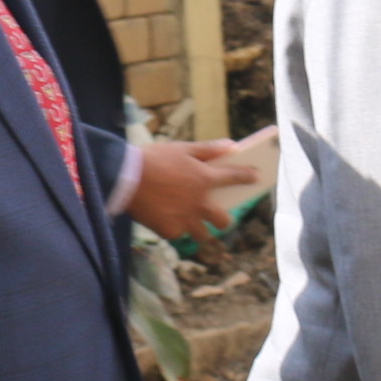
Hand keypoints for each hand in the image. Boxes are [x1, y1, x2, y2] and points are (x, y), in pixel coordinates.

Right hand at [125, 139, 246, 240]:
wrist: (124, 178)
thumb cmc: (152, 159)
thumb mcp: (181, 148)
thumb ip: (208, 149)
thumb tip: (232, 145)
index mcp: (204, 179)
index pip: (235, 178)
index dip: (248, 177)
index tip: (256, 178)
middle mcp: (199, 203)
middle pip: (223, 220)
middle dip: (224, 220)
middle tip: (219, 217)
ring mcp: (185, 220)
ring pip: (202, 235)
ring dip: (201, 230)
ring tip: (193, 226)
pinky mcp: (168, 230)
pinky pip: (178, 235)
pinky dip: (175, 229)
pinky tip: (166, 221)